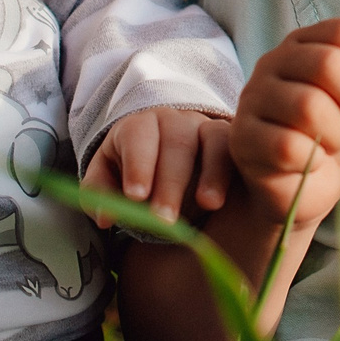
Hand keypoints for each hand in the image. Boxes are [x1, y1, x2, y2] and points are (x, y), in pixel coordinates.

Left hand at [81, 106, 232, 227]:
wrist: (164, 158)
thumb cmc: (134, 172)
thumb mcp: (109, 179)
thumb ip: (100, 194)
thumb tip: (105, 216)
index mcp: (139, 126)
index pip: (137, 136)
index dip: (138, 164)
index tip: (135, 196)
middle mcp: (175, 120)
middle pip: (176, 142)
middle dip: (170, 182)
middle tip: (164, 220)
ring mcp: (207, 127)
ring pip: (213, 140)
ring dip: (212, 173)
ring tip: (208, 205)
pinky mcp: (233, 141)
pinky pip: (239, 148)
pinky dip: (236, 170)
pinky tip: (232, 197)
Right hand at [230, 18, 339, 227]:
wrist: (307, 188)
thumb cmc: (339, 134)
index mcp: (307, 42)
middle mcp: (274, 61)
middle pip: (328, 63)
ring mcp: (254, 97)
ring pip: (308, 106)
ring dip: (336, 135)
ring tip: (333, 145)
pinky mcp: (243, 138)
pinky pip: (288, 146)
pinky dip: (312, 160)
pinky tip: (310, 163)